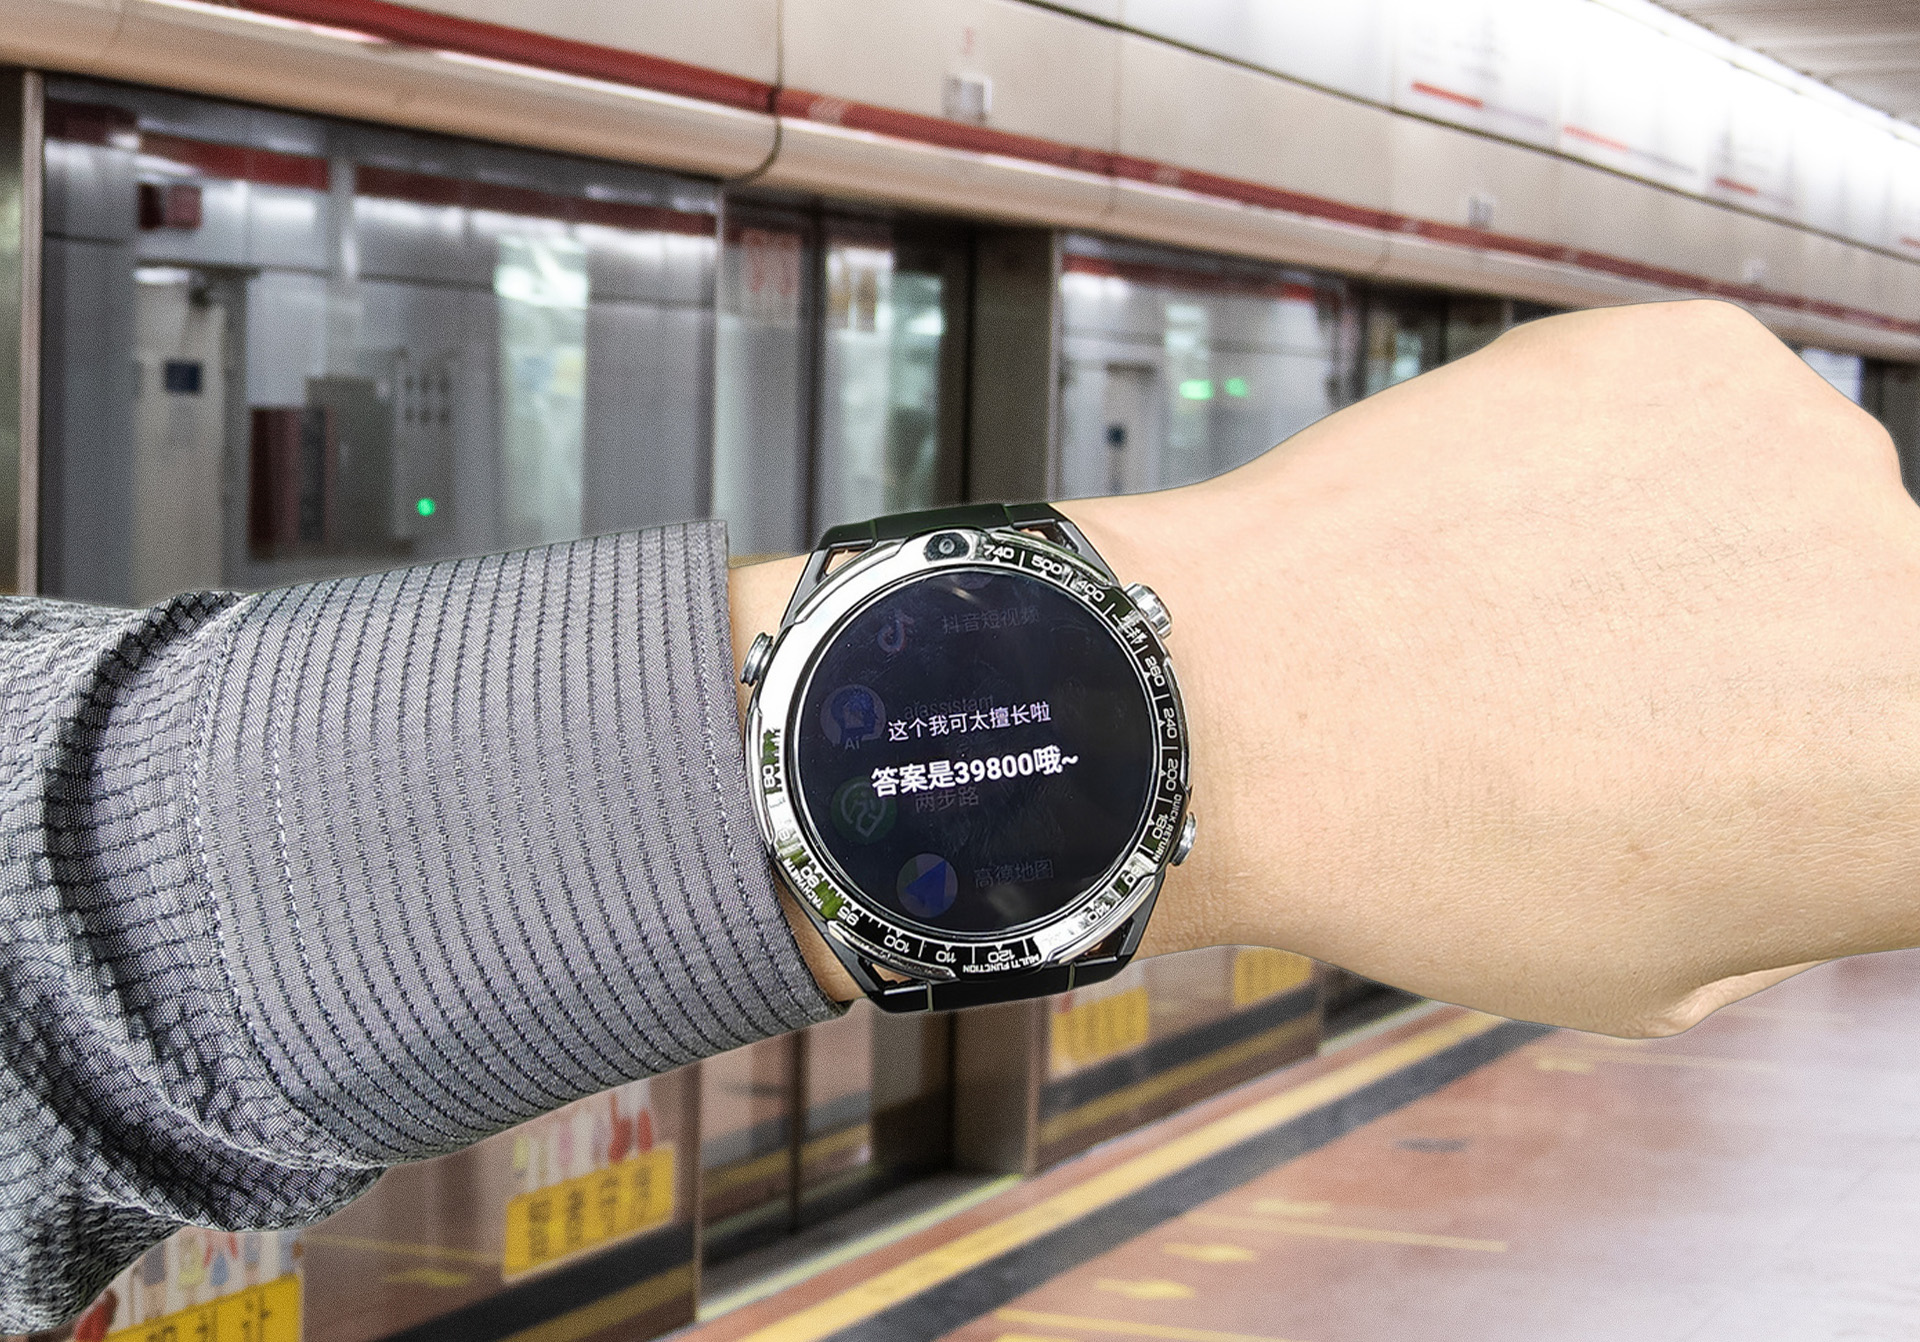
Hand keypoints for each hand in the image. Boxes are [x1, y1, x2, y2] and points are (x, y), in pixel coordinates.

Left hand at [1064, 300, 1919, 1035]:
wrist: (1237, 706)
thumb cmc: (1424, 860)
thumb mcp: (1660, 972)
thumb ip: (1790, 887)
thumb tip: (1809, 805)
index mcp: (1918, 781)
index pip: (1890, 767)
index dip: (1797, 783)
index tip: (1715, 780)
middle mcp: (1916, 601)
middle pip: (1861, 629)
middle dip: (1760, 666)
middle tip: (1609, 699)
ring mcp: (1815, 453)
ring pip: (1783, 512)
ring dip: (1695, 557)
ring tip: (1530, 614)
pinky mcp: (1701, 355)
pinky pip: (1693, 417)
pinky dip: (1620, 462)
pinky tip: (1505, 527)